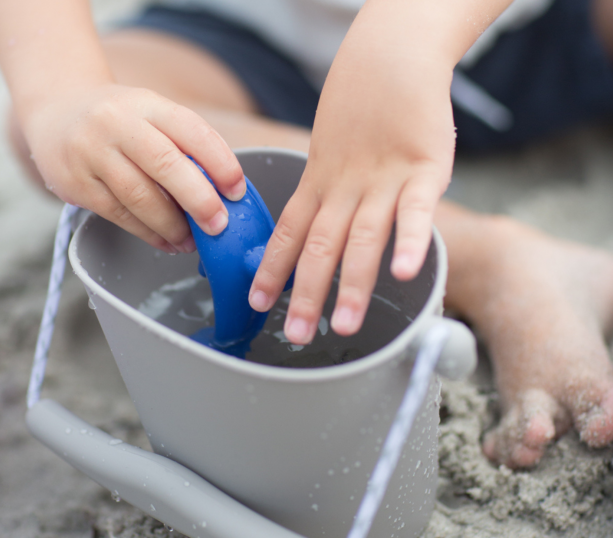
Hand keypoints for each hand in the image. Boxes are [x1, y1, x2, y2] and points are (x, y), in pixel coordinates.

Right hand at [23, 84, 245, 252]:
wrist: (54, 112)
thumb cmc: (118, 123)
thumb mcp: (151, 117)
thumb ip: (183, 147)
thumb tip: (224, 195)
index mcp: (147, 104)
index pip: (191, 129)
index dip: (220, 162)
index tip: (237, 191)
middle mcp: (117, 123)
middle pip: (166, 164)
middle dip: (199, 200)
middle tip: (219, 226)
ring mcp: (92, 152)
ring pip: (141, 197)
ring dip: (173, 226)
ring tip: (191, 242)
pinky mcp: (76, 183)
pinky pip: (120, 215)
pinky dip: (149, 234)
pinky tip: (167, 242)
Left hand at [249, 25, 454, 343]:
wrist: (390, 58)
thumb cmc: (360, 115)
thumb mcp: (327, 158)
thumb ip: (321, 200)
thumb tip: (309, 240)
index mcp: (320, 186)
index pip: (289, 234)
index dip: (272, 269)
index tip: (258, 302)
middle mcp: (345, 189)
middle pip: (321, 246)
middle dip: (306, 293)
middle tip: (296, 334)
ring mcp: (384, 181)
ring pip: (364, 238)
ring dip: (351, 283)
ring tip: (342, 324)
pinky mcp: (424, 170)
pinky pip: (417, 211)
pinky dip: (411, 241)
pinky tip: (405, 273)